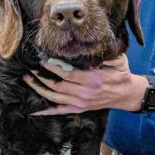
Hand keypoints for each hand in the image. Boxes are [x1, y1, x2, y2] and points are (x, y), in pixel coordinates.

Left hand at [22, 55, 146, 115]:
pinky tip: (33, 109)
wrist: (126, 94)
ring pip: (55, 97)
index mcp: (93, 80)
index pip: (67, 73)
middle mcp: (85, 93)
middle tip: (29, 67)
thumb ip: (105, 53)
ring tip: (27, 80)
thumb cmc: (121, 73)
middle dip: (41, 76)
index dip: (53, 66)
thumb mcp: (118, 60)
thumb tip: (90, 44)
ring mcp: (81, 103)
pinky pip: (59, 111)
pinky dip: (45, 111)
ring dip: (39, 89)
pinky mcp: (79, 109)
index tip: (42, 58)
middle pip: (57, 85)